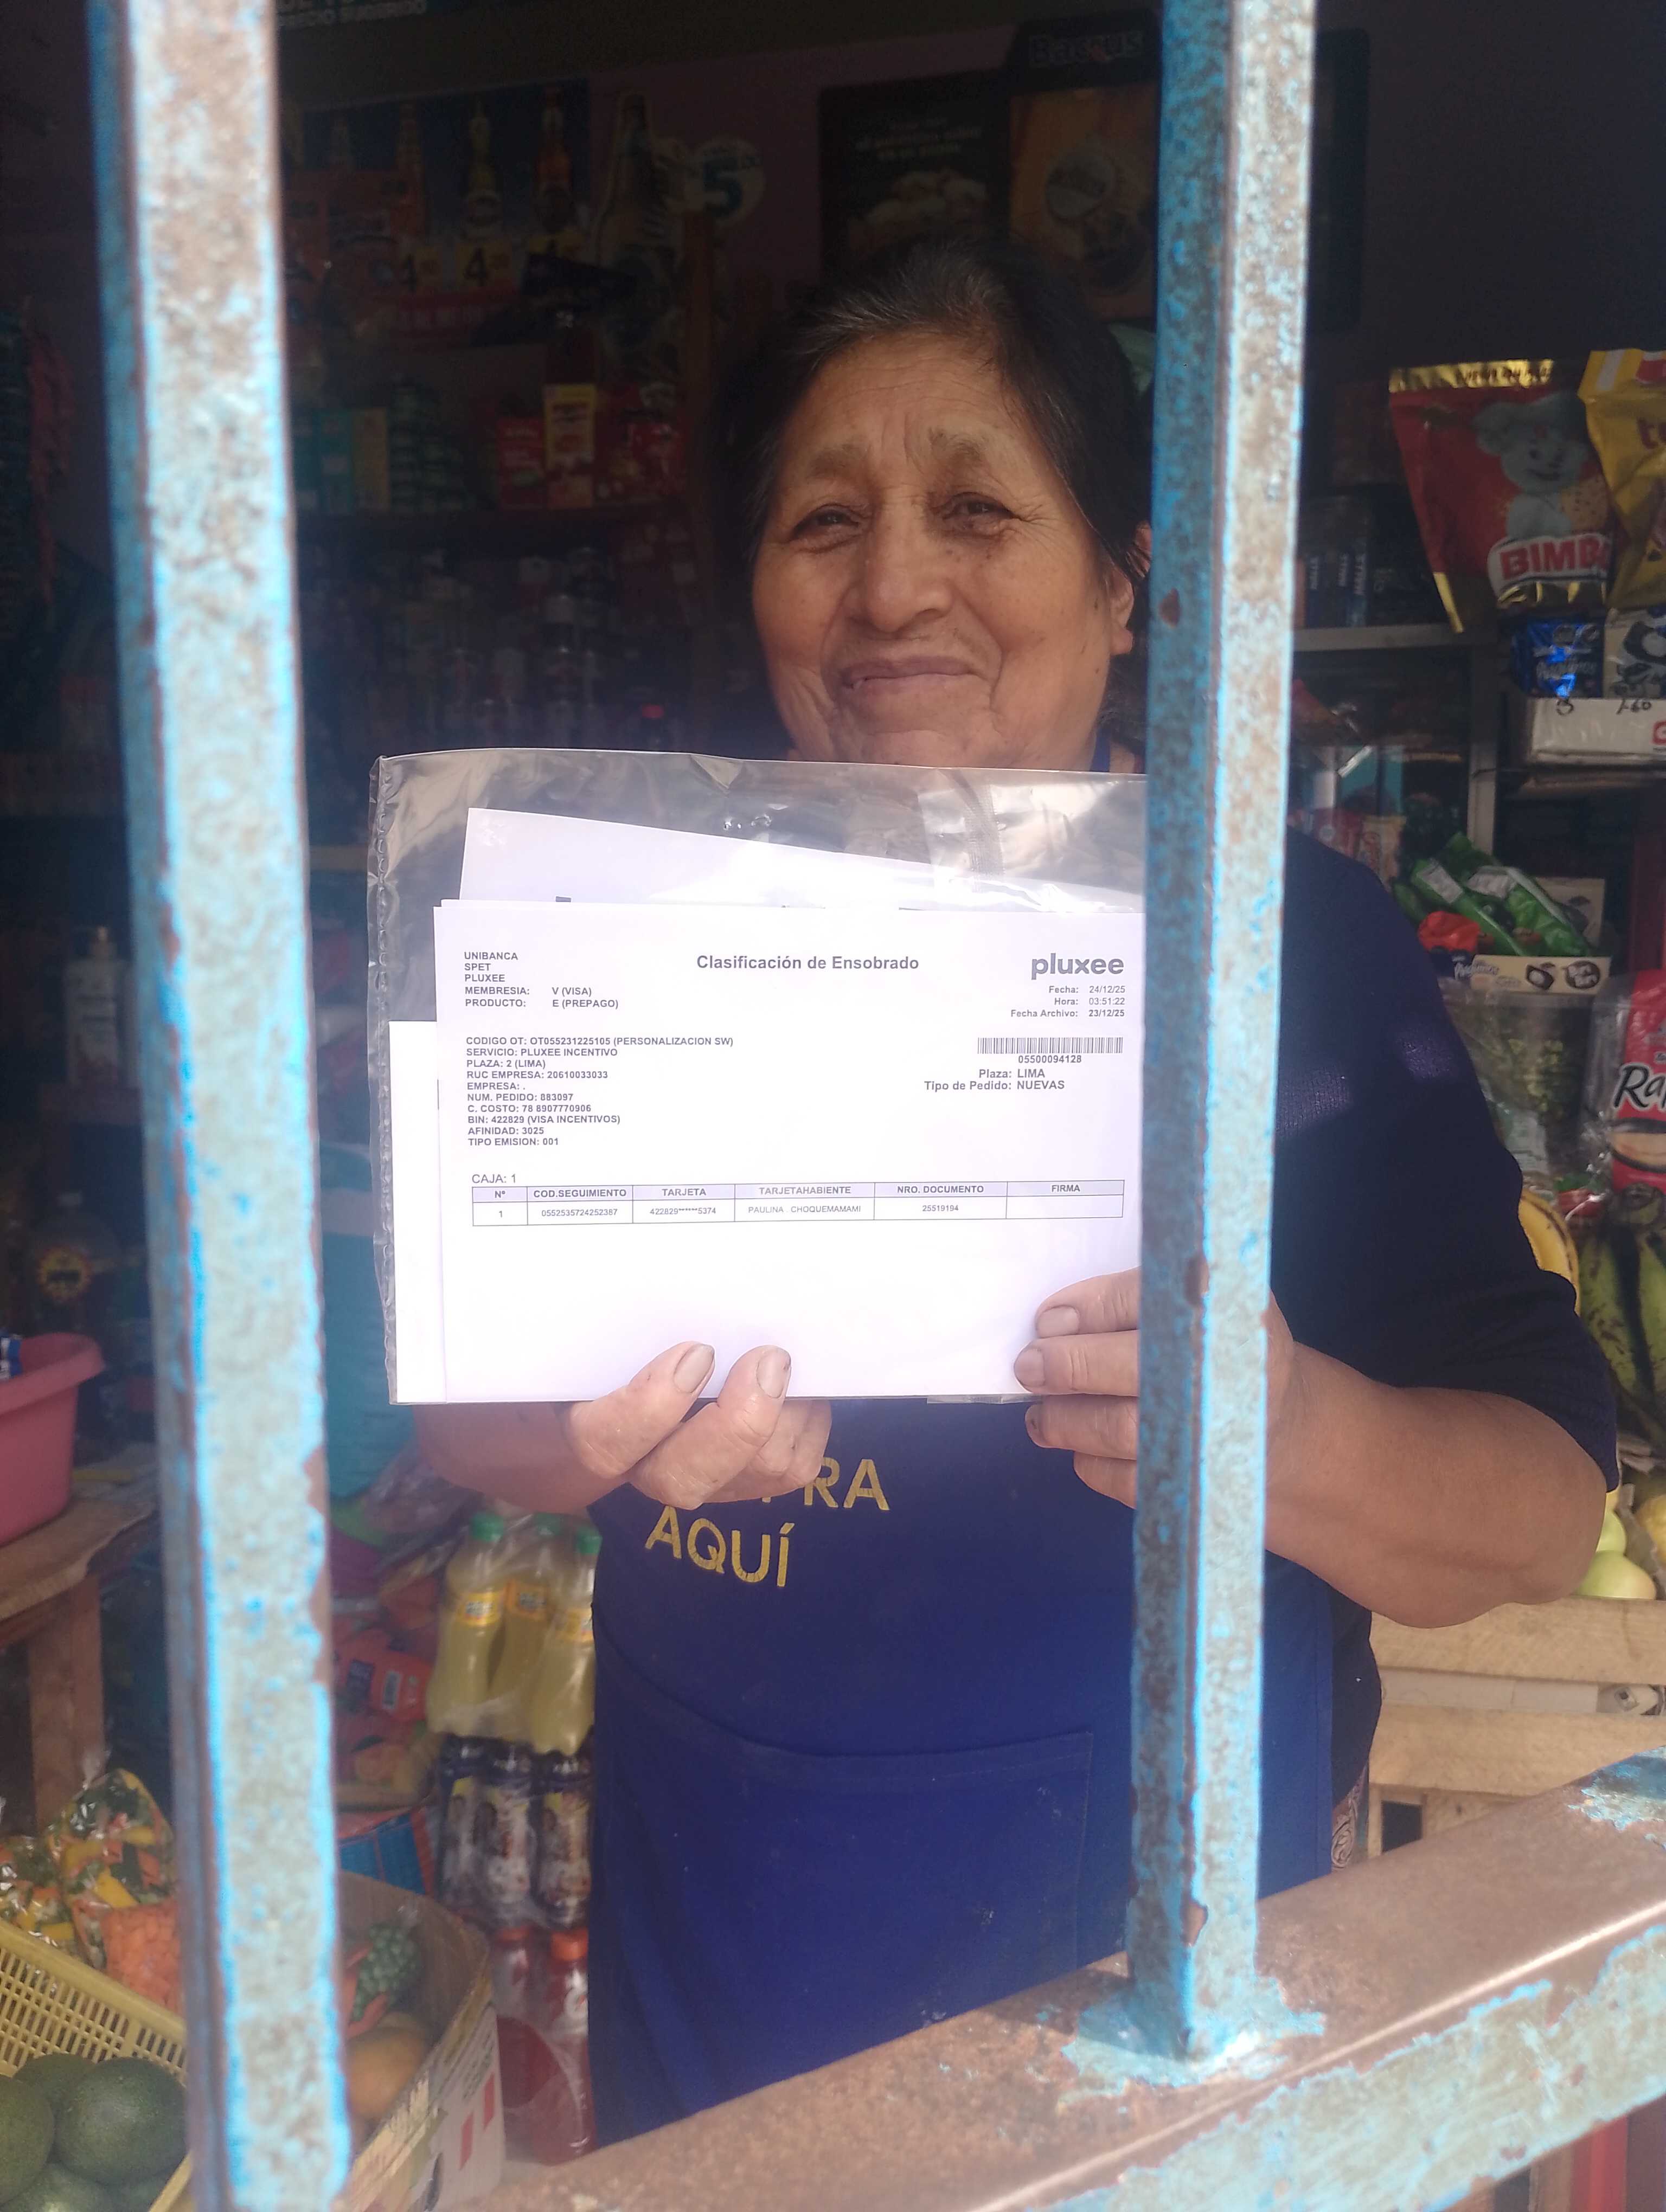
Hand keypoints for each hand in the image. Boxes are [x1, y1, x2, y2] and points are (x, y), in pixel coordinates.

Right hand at [416, 1341, 831, 1516]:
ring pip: (738, 1483)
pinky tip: (805, 1387)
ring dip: (779, 1429)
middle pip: (682, 1477)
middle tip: (766, 1359)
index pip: (600, 1446)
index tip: (691, 1355)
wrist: (524, 1416)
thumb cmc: (521, 1357)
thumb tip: (545, 1236)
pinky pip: (774, 1474)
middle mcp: (624, 1466)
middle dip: (737, 1425)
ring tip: (789, 1365)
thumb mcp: (509, 1334)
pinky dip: (801, 1432)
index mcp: (555, 1431)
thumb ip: (536, 1310)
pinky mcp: (721, 1469)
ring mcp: (678, 1470)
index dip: (647, 1412)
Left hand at [1014, 1270, 1297, 1506]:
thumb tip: (1052, 1324)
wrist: (1278, 1424)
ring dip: (1065, 1421)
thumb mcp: (1184, 1304)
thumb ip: (1123, 1301)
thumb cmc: (1208, 1351)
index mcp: (1217, 1310)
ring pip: (1119, 1430)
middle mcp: (1219, 1371)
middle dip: (1068, 1368)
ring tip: (1043, 1413)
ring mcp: (1210, 1433)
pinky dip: (1089, 1459)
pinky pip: (1123, 1477)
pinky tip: (1082, 1443)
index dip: (1087, 1311)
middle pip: (1131, 1371)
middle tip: (1029, 1367)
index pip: (1142, 1301)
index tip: (1048, 1322)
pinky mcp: (1193, 1484)